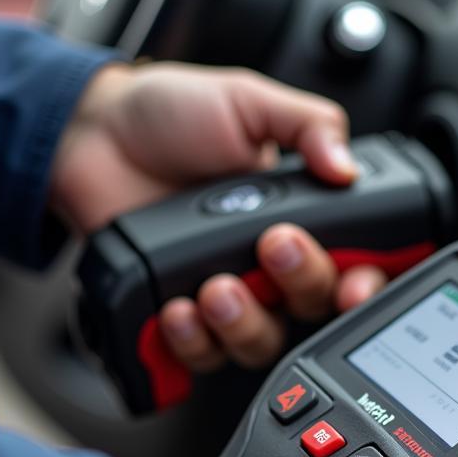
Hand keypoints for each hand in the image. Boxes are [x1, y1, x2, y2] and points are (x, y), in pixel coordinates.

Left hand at [50, 62, 388, 370]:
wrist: (93, 134)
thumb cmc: (171, 115)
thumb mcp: (248, 101)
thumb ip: (308, 125)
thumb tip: (348, 166)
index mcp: (302, 221)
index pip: (351, 267)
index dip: (364, 284)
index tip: (354, 281)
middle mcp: (269, 268)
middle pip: (311, 309)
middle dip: (302, 285)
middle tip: (273, 247)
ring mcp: (226, 297)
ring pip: (260, 342)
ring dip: (244, 323)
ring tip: (216, 288)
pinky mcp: (179, 319)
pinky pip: (199, 355)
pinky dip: (191, 342)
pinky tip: (176, 310)